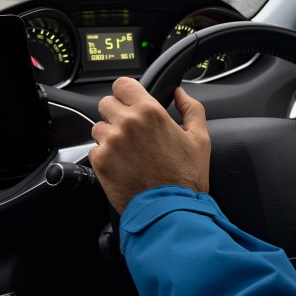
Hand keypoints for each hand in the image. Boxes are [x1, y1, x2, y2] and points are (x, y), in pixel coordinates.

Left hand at [89, 77, 210, 213]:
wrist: (170, 210)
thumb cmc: (186, 178)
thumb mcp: (200, 139)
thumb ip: (192, 109)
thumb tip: (180, 93)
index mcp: (150, 112)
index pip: (122, 84)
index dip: (126, 92)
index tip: (130, 101)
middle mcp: (127, 123)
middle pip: (106, 103)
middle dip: (116, 113)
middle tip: (131, 130)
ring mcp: (111, 142)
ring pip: (98, 127)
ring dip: (109, 135)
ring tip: (127, 151)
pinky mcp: (100, 162)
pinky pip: (94, 149)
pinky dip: (105, 156)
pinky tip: (122, 165)